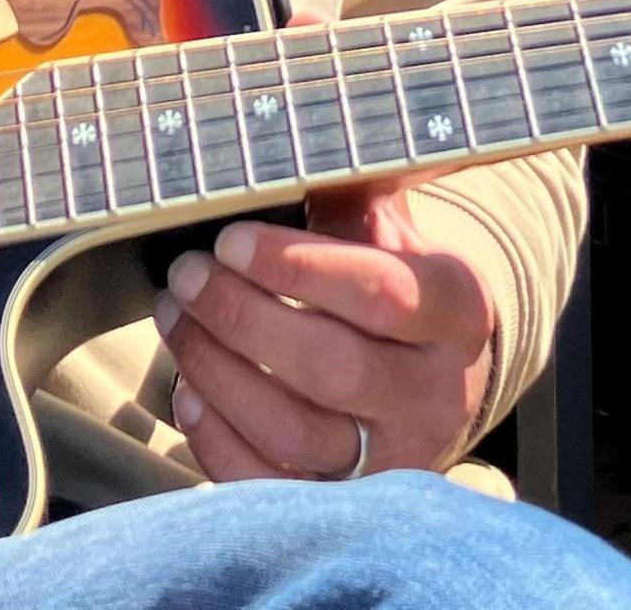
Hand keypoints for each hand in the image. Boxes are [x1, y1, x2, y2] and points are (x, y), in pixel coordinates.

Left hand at [153, 180, 496, 483]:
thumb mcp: (390, 227)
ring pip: (296, 431)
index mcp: (455, 310)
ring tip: (175, 320)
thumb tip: (281, 130)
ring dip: (217, 374)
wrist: (437, 375)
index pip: (378, 292)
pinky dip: (218, 440)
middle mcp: (435, 391)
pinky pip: (273, 484)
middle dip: (241, 319)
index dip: (294, 267)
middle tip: (184, 277)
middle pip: (331, 368)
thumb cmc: (394, 281)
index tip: (226, 240)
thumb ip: (349, 185)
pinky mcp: (348, 499)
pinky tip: (188, 390)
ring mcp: (394, 456)